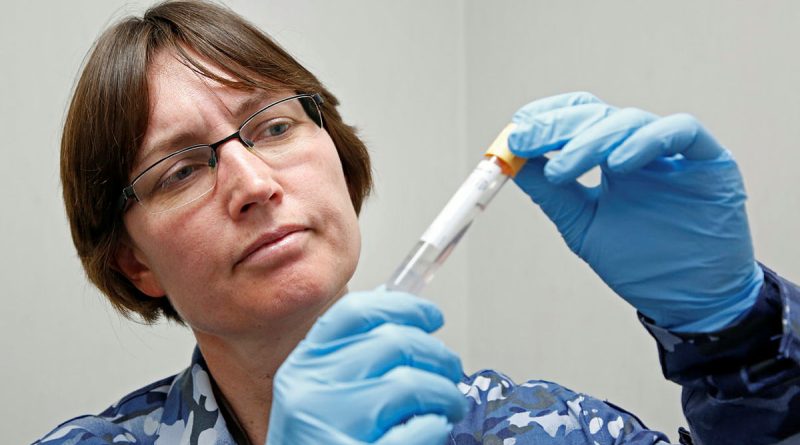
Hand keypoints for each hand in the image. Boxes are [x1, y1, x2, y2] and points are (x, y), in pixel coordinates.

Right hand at [266, 290, 466, 444]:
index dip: (404, 307)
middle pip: (394, 341)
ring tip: (448, 406)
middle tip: (451, 371)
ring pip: (411, 382)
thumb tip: (396, 310)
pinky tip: (433, 429)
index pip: (356, 313)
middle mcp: (310, 391)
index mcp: (303, 367)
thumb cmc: (322, 444)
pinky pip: (419, 429)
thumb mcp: (318, 395)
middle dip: (438, 354)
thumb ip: (350, 357)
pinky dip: (436, 427)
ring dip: (445, 393)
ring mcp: (330, 427)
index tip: (432, 316)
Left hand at [507, 92, 763, 331]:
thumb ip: (552, 194)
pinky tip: (617, 165)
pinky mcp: (710, 159)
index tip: (517, 129)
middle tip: (525, 143)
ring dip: (590, 141)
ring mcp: (675, 151)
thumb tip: (513, 162)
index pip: (579, 117)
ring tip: (561, 170)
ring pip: (630, 121)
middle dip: (557, 127)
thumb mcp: (584, 226)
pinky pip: (680, 130)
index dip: (548, 116)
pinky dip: (645, 141)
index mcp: (613, 157)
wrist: (692, 301)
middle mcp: (641, 147)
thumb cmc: (641, 263)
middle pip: (598, 115)